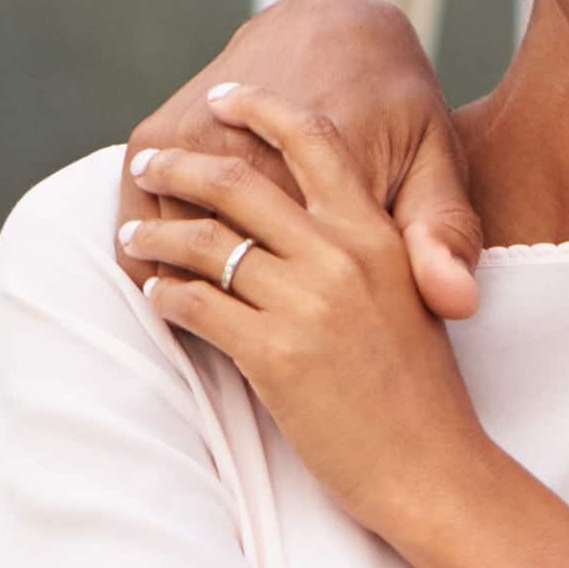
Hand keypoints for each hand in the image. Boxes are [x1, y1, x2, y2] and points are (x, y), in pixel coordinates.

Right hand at [118, 0, 484, 318]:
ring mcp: (195, 136)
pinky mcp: (166, 123)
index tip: (293, 351)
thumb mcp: (435, 167)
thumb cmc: (395, 107)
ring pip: (170, 240)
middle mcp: (242, 153)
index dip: (281, 330)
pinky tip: (178, 256)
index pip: (274, 284)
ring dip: (180, 275)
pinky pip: (143, 205)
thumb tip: (455, 302)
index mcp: (311, 177)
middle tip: (240, 329)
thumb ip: (443, 236)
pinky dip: (152, 235)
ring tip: (209, 297)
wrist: (335, 22)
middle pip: (214, 268)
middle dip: (220, 306)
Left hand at [124, 88, 494, 541]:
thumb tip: (321, 215)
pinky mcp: (276, 355)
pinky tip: (153, 296)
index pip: (313, 140)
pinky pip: (197, 305)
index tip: (220, 98)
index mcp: (379, 233)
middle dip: (179, 166)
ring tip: (132, 236)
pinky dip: (164, 295)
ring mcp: (308, 303)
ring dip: (157, 233)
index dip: (260, 109)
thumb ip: (373, 247)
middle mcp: (342, 256)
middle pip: (238, 181)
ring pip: (206, 242)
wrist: (435, 469)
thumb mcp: (413, 298)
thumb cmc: (423, 393)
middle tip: (146, 163)